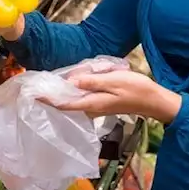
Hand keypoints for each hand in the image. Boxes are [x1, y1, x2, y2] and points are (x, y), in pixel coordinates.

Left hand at [48, 70, 181, 123]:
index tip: (33, 95)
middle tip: (38, 86)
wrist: (155, 100)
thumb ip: (91, 81)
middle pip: (66, 103)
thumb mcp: (114, 80)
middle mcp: (92, 108)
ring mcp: (97, 107)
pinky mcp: (102, 104)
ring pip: (74, 101)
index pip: (64, 103)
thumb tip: (71, 81)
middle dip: (52, 96)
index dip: (48, 99)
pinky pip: (83, 98)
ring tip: (51, 84)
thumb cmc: (136, 89)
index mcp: (92, 103)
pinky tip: (74, 83)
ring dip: (63, 93)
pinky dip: (75, 92)